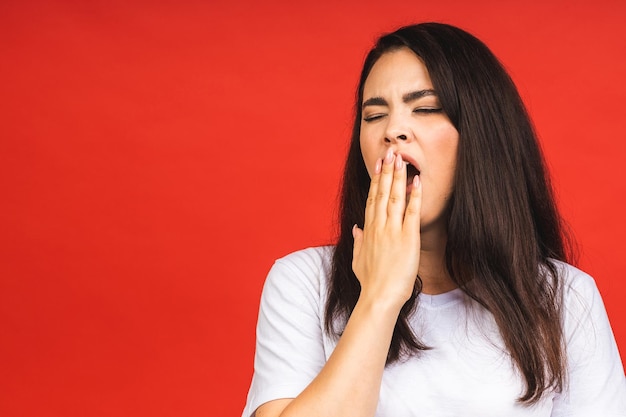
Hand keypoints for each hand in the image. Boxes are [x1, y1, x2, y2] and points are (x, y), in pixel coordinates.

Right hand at [352, 149, 421, 307]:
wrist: (379, 298)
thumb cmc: (370, 283)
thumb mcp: (358, 260)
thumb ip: (358, 241)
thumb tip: (356, 228)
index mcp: (368, 231)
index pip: (372, 199)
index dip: (376, 180)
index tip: (378, 165)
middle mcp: (378, 227)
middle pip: (381, 193)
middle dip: (386, 171)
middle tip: (390, 152)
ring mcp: (392, 231)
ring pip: (394, 197)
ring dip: (398, 177)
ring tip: (400, 159)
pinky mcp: (407, 239)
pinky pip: (411, 212)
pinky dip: (414, 196)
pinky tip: (417, 181)